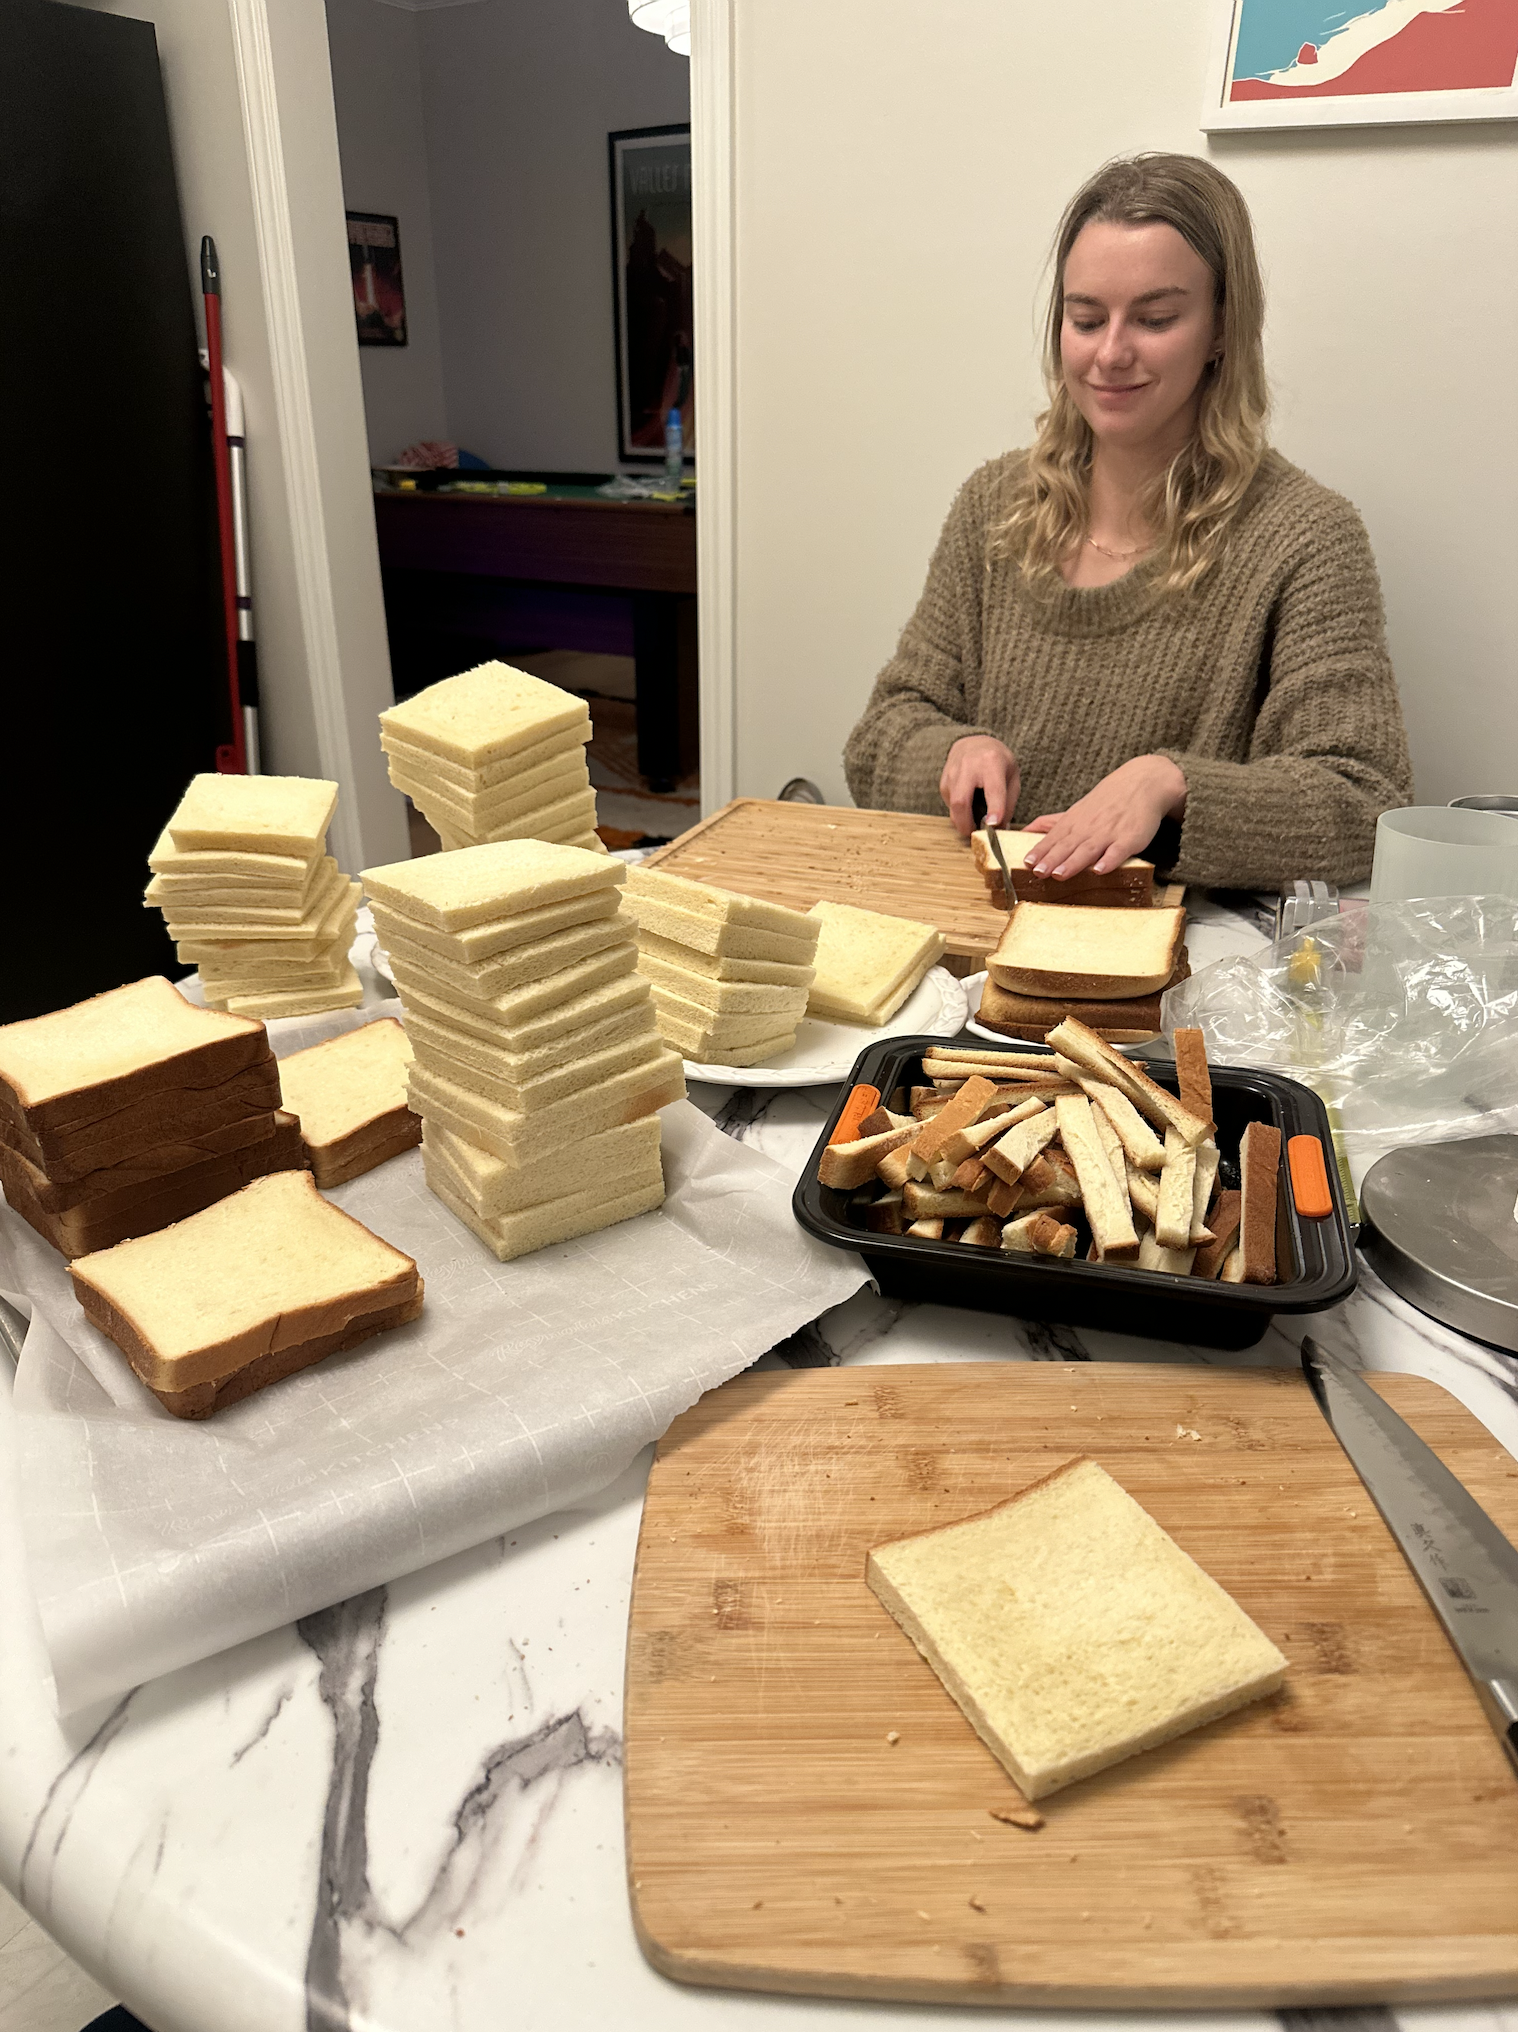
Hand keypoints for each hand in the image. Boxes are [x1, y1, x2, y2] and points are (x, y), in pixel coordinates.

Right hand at [939, 736, 1019, 837]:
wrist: (973, 743)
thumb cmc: (997, 761)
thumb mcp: (1012, 776)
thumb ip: (1008, 803)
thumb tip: (999, 829)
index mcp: (991, 762)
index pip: (993, 789)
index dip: (994, 808)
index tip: (993, 825)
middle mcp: (968, 766)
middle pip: (961, 802)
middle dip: (967, 824)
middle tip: (977, 835)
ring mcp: (952, 773)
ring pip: (953, 807)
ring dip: (963, 821)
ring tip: (975, 822)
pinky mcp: (944, 782)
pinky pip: (950, 804)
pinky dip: (959, 812)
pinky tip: (968, 806)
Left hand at [1024, 755, 1186, 878]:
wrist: (1142, 783)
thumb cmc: (1106, 802)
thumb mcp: (1076, 810)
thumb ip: (1052, 823)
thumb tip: (1025, 830)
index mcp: (1074, 822)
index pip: (1053, 839)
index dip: (1041, 852)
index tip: (1027, 863)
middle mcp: (1089, 828)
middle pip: (1068, 845)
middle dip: (1052, 859)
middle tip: (1038, 872)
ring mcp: (1109, 833)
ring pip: (1089, 850)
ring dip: (1074, 863)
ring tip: (1060, 875)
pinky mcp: (1130, 838)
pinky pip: (1118, 851)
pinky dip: (1109, 861)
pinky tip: (1100, 871)